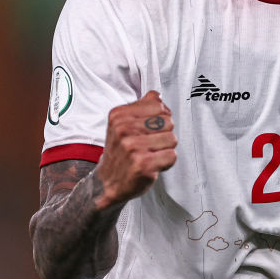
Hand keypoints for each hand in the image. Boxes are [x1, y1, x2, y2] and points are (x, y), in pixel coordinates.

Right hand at [94, 90, 176, 209]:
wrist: (106, 183)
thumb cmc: (120, 153)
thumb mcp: (123, 124)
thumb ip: (142, 107)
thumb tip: (156, 95)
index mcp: (119, 115)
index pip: (159, 105)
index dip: (160, 118)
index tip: (148, 129)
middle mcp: (123, 129)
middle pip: (168, 122)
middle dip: (163, 134)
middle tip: (148, 145)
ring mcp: (132, 147)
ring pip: (172, 138)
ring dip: (165, 149)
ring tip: (149, 154)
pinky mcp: (142, 164)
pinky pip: (172, 156)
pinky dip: (166, 163)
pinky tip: (151, 165)